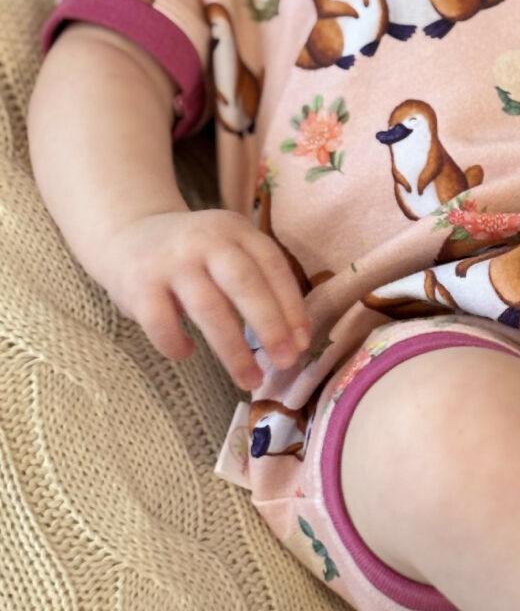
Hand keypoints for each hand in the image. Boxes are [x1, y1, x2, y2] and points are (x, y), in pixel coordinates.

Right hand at [94, 209, 311, 390]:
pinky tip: (187, 353)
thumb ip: (259, 284)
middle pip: (246, 285)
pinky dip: (177, 345)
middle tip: (286, 363)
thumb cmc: (194, 257)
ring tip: (250, 380)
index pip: (273, 267)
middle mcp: (206, 239)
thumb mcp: (229, 252)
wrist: (127, 235)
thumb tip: (296, 340)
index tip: (302, 343)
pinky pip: (162, 323)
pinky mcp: (139, 283)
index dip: (292, 307)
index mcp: (236, 230)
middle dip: (271, 328)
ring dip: (234, 351)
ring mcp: (171, 260)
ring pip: (209, 309)